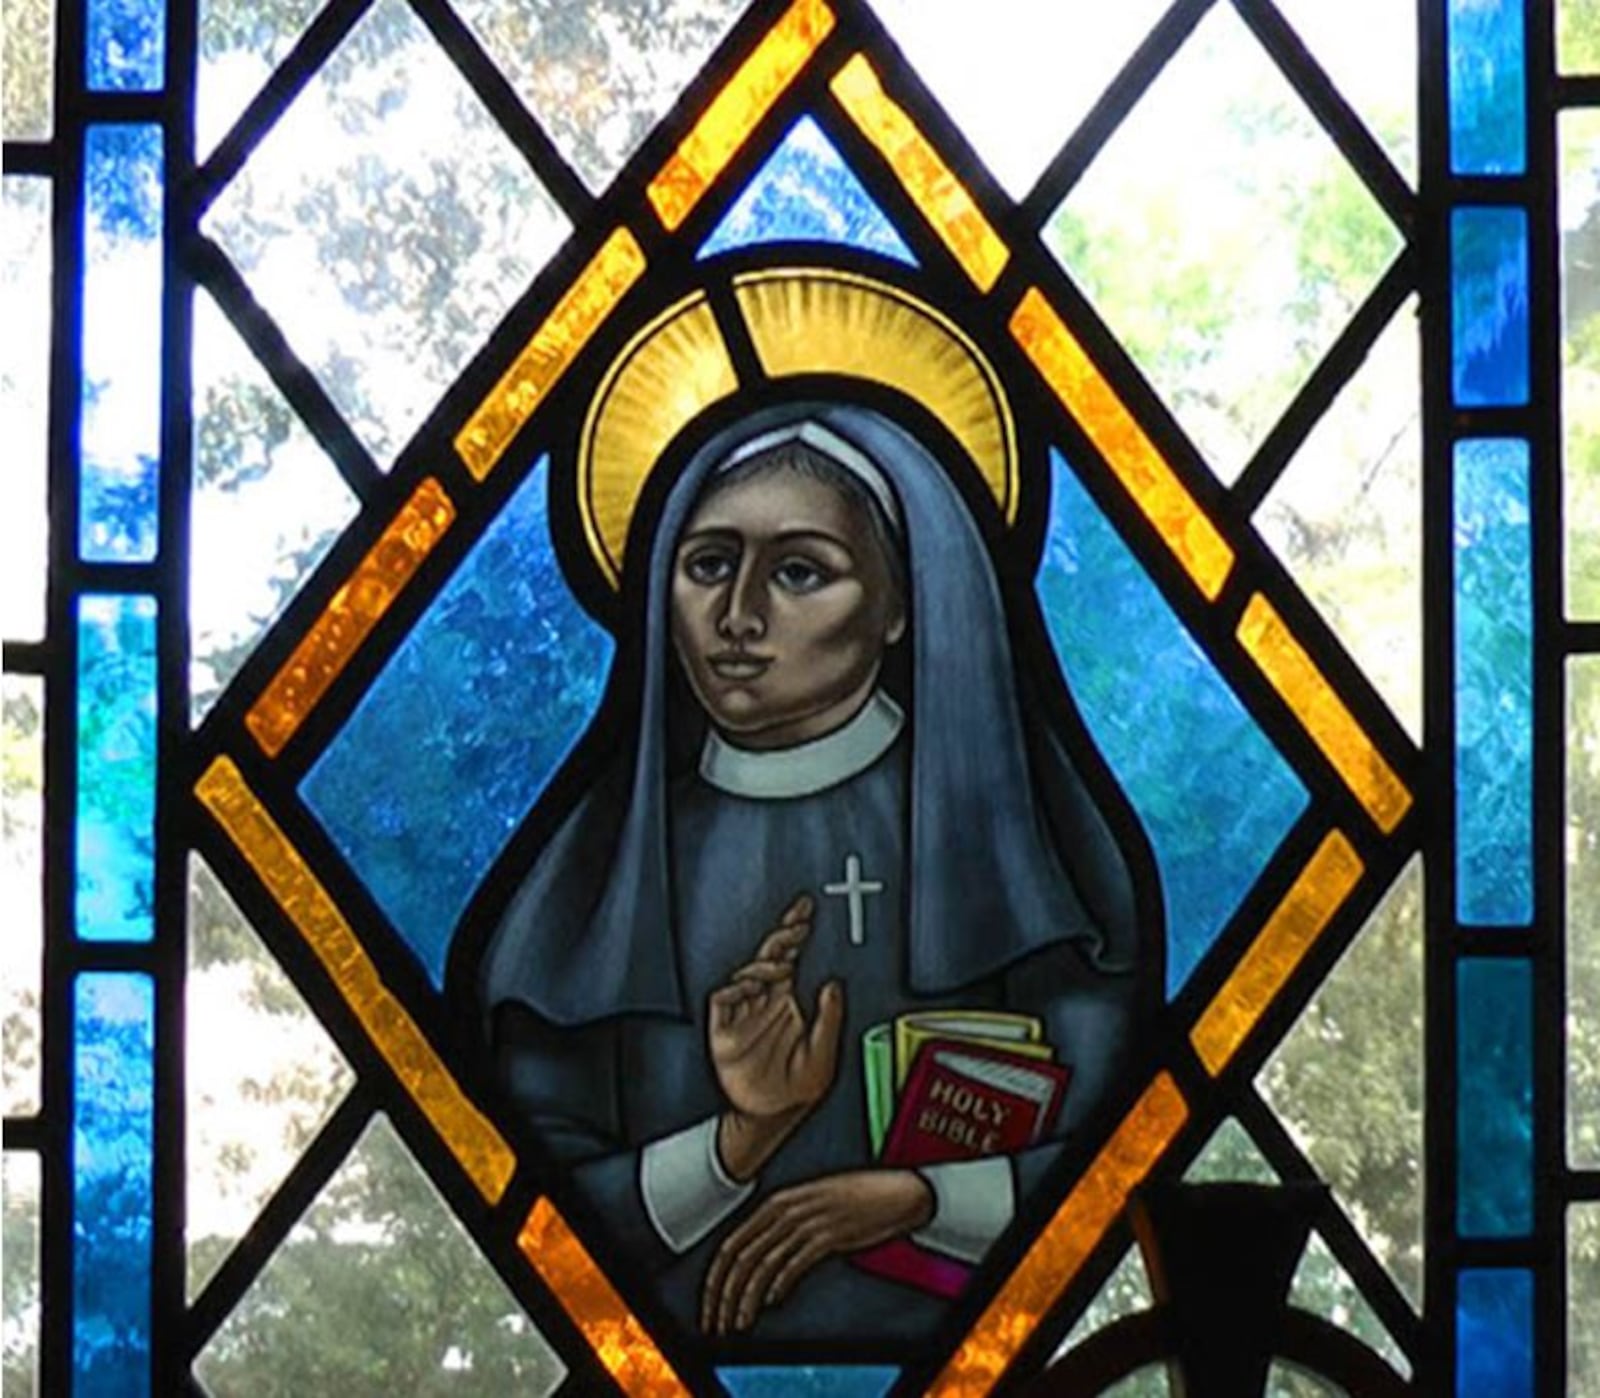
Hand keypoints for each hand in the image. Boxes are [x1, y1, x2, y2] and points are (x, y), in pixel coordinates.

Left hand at [700, 1170, 934, 1333]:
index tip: (710, 1305)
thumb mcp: (808, 1204)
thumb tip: (761, 1262)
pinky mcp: (827, 1236)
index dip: (715, 1280)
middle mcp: (786, 1211)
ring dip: (746, 1301)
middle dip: (723, 1296)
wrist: (894, 1192)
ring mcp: (806, 1222)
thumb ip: (782, 1225)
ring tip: (739, 1323)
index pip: (731, 1244)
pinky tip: (772, 1302)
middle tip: (717, 1323)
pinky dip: (778, 1286)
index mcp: (776, 1202)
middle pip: (741, 1259)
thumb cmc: (853, 1199)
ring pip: (763, 1266)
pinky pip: (794, 1265)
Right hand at [709, 895, 844, 1127]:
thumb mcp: (824, 1054)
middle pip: (771, 958)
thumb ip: (829, 1017)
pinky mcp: (725, 1031)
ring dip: (764, 964)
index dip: (797, 935)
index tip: (806, 914)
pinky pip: (723, 1000)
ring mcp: (745, 1015)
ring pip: (748, 973)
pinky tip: (751, 986)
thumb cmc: (798, 1089)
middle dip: (782, 935)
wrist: (771, 1117)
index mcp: (789, 1004)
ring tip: (781, 966)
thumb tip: (833, 985)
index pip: (792, 960)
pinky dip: (735, 989)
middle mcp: (766, 1003)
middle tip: (795, 921)